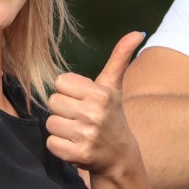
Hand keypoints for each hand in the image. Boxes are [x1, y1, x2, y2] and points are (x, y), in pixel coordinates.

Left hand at [46, 31, 144, 177]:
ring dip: (60, 129)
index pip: (60, 82)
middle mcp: (95, 113)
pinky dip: (59, 146)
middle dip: (63, 110)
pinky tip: (74, 146)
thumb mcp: (114, 87)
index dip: (68, 92)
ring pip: (50, 123)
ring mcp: (87, 135)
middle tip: (79, 118)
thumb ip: (120, 57)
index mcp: (101, 93)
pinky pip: (51, 143)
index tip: (82, 101)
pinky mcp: (78, 154)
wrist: (119, 157)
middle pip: (53, 102)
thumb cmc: (112, 116)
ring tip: (77, 132)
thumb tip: (138, 32)